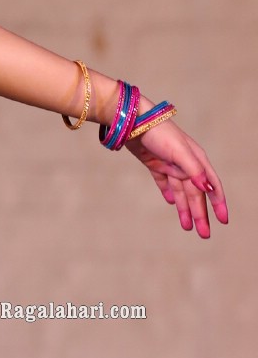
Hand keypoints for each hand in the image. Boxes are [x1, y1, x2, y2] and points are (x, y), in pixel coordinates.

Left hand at [125, 117, 227, 237]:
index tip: (223, 221)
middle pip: (196, 195)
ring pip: (181, 192)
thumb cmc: (159, 134)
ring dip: (185, 209)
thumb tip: (207, 188)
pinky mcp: (155, 164)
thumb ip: (193, 170)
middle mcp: (186, 164)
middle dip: (201, 214)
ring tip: (187, 227)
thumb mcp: (180, 152)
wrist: (133, 122)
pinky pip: (164, 182)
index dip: (218, 204)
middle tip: (204, 234)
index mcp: (197, 161)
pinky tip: (170, 203)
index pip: (212, 186)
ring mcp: (170, 165)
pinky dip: (168, 193)